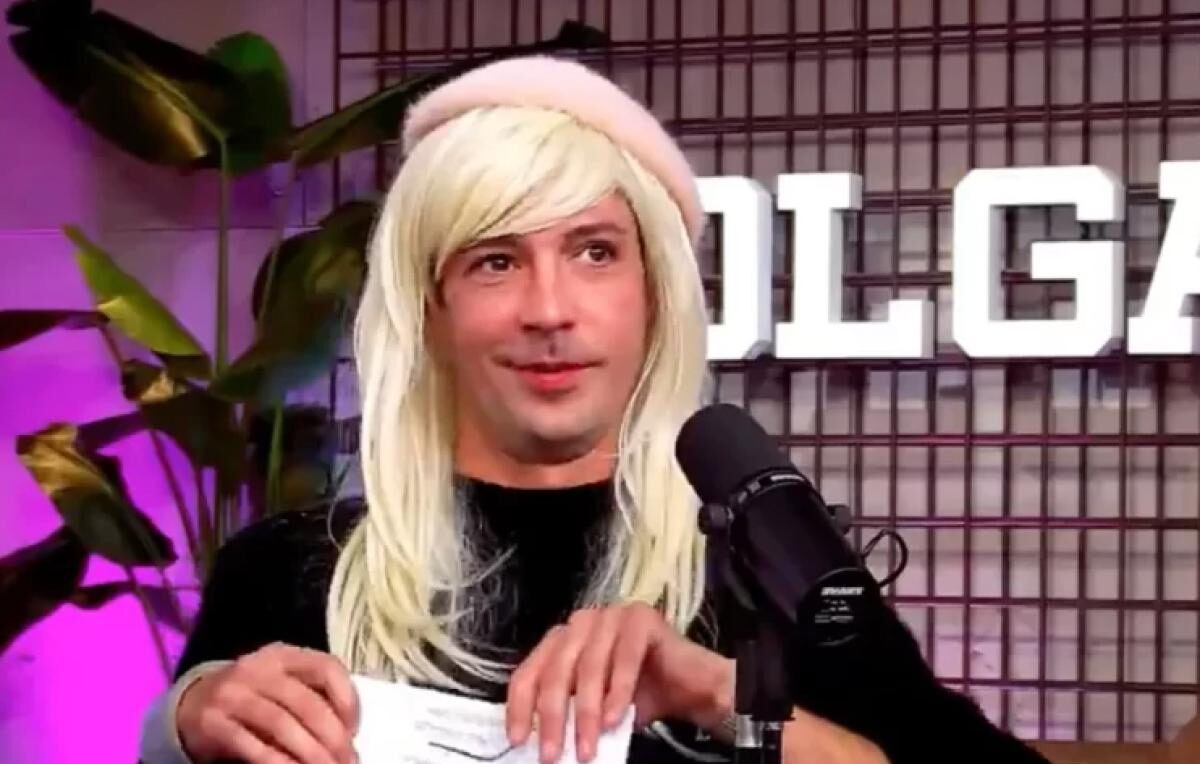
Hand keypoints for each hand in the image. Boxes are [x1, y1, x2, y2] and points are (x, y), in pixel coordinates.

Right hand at [176, 642, 358, 763]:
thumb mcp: (282, 685)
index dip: (348, 699)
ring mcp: (233, 694)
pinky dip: (277, 762)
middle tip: (347, 760)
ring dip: (309, 752)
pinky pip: (251, 745)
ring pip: (281, 723)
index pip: (327, 667)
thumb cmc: (253, 696)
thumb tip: (347, 735)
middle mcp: (258, 668)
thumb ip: (312, 697)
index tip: (355, 730)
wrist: (192, 705)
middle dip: (333, 737)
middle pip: (306, 702)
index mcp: (284, 655)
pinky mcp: (213, 722)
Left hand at [505, 603, 732, 763]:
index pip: (530, 671)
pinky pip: (624, 658)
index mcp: (562, 641)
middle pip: (555, 670)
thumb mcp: (593, 709)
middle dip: (552, 717)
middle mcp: (581, 623)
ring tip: (587, 748)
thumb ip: (566, 714)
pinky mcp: (641, 617)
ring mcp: (611, 616)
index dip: (520, 707)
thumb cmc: (640, 698)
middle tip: (552, 755)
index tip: (518, 741)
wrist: (691, 688)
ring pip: (588, 667)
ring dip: (585, 712)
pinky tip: (615, 721)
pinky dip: (617, 692)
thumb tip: (538, 744)